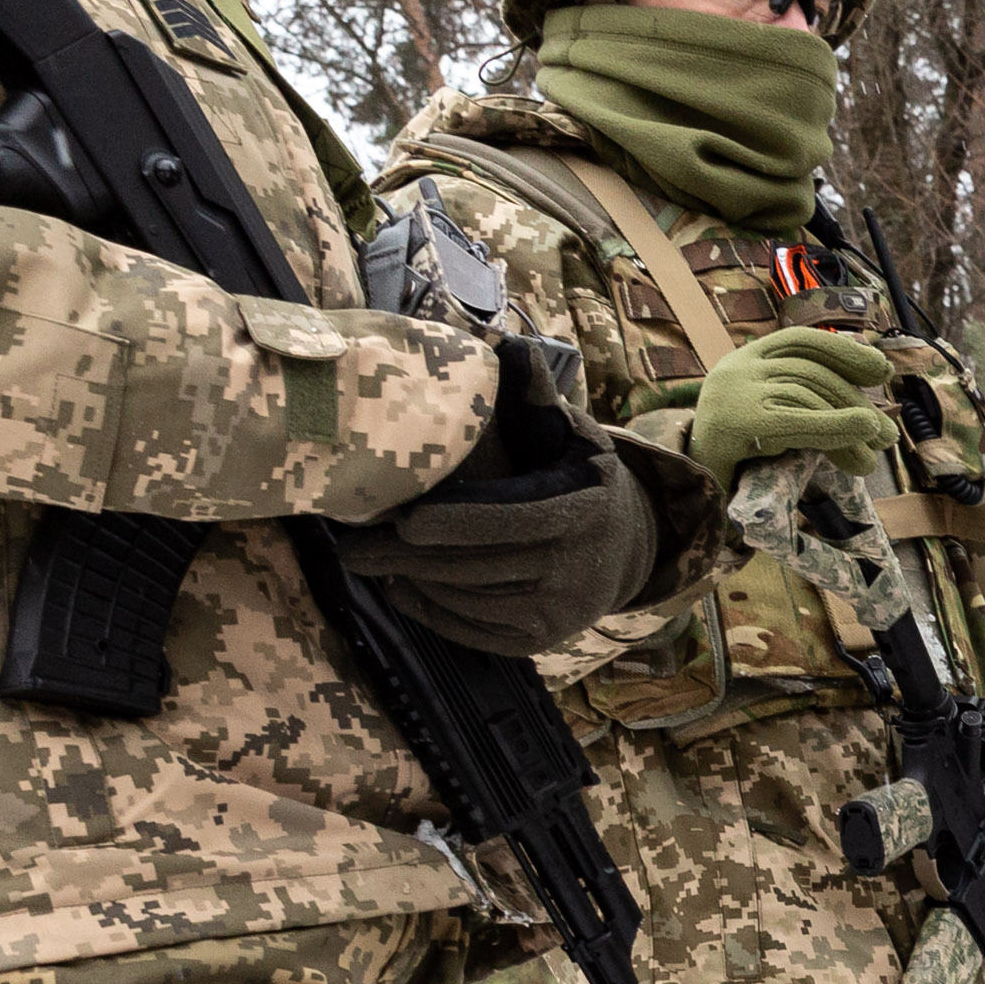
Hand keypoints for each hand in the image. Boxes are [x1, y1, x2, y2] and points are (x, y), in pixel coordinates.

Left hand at [337, 337, 660, 655]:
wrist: (632, 546)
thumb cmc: (582, 479)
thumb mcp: (572, 435)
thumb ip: (539, 399)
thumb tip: (512, 345)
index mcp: (580, 512)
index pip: (511, 521)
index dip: (455, 524)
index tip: (402, 520)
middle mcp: (575, 569)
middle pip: (479, 567)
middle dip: (409, 560)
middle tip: (352, 549)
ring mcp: (561, 611)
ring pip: (474, 601)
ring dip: (416, 585)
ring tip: (369, 564)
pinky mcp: (545, 639)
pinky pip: (481, 633)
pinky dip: (436, 615)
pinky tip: (401, 592)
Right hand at [684, 326, 898, 483]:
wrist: (690, 486)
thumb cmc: (735, 457)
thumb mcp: (770, 415)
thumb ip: (806, 401)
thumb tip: (871, 411)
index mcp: (745, 359)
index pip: (800, 340)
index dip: (844, 350)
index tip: (882, 369)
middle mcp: (737, 368)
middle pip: (810, 372)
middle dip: (855, 402)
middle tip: (886, 435)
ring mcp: (733, 392)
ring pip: (807, 396)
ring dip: (850, 426)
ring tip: (873, 457)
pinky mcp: (735, 422)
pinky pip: (797, 420)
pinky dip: (835, 426)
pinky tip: (861, 434)